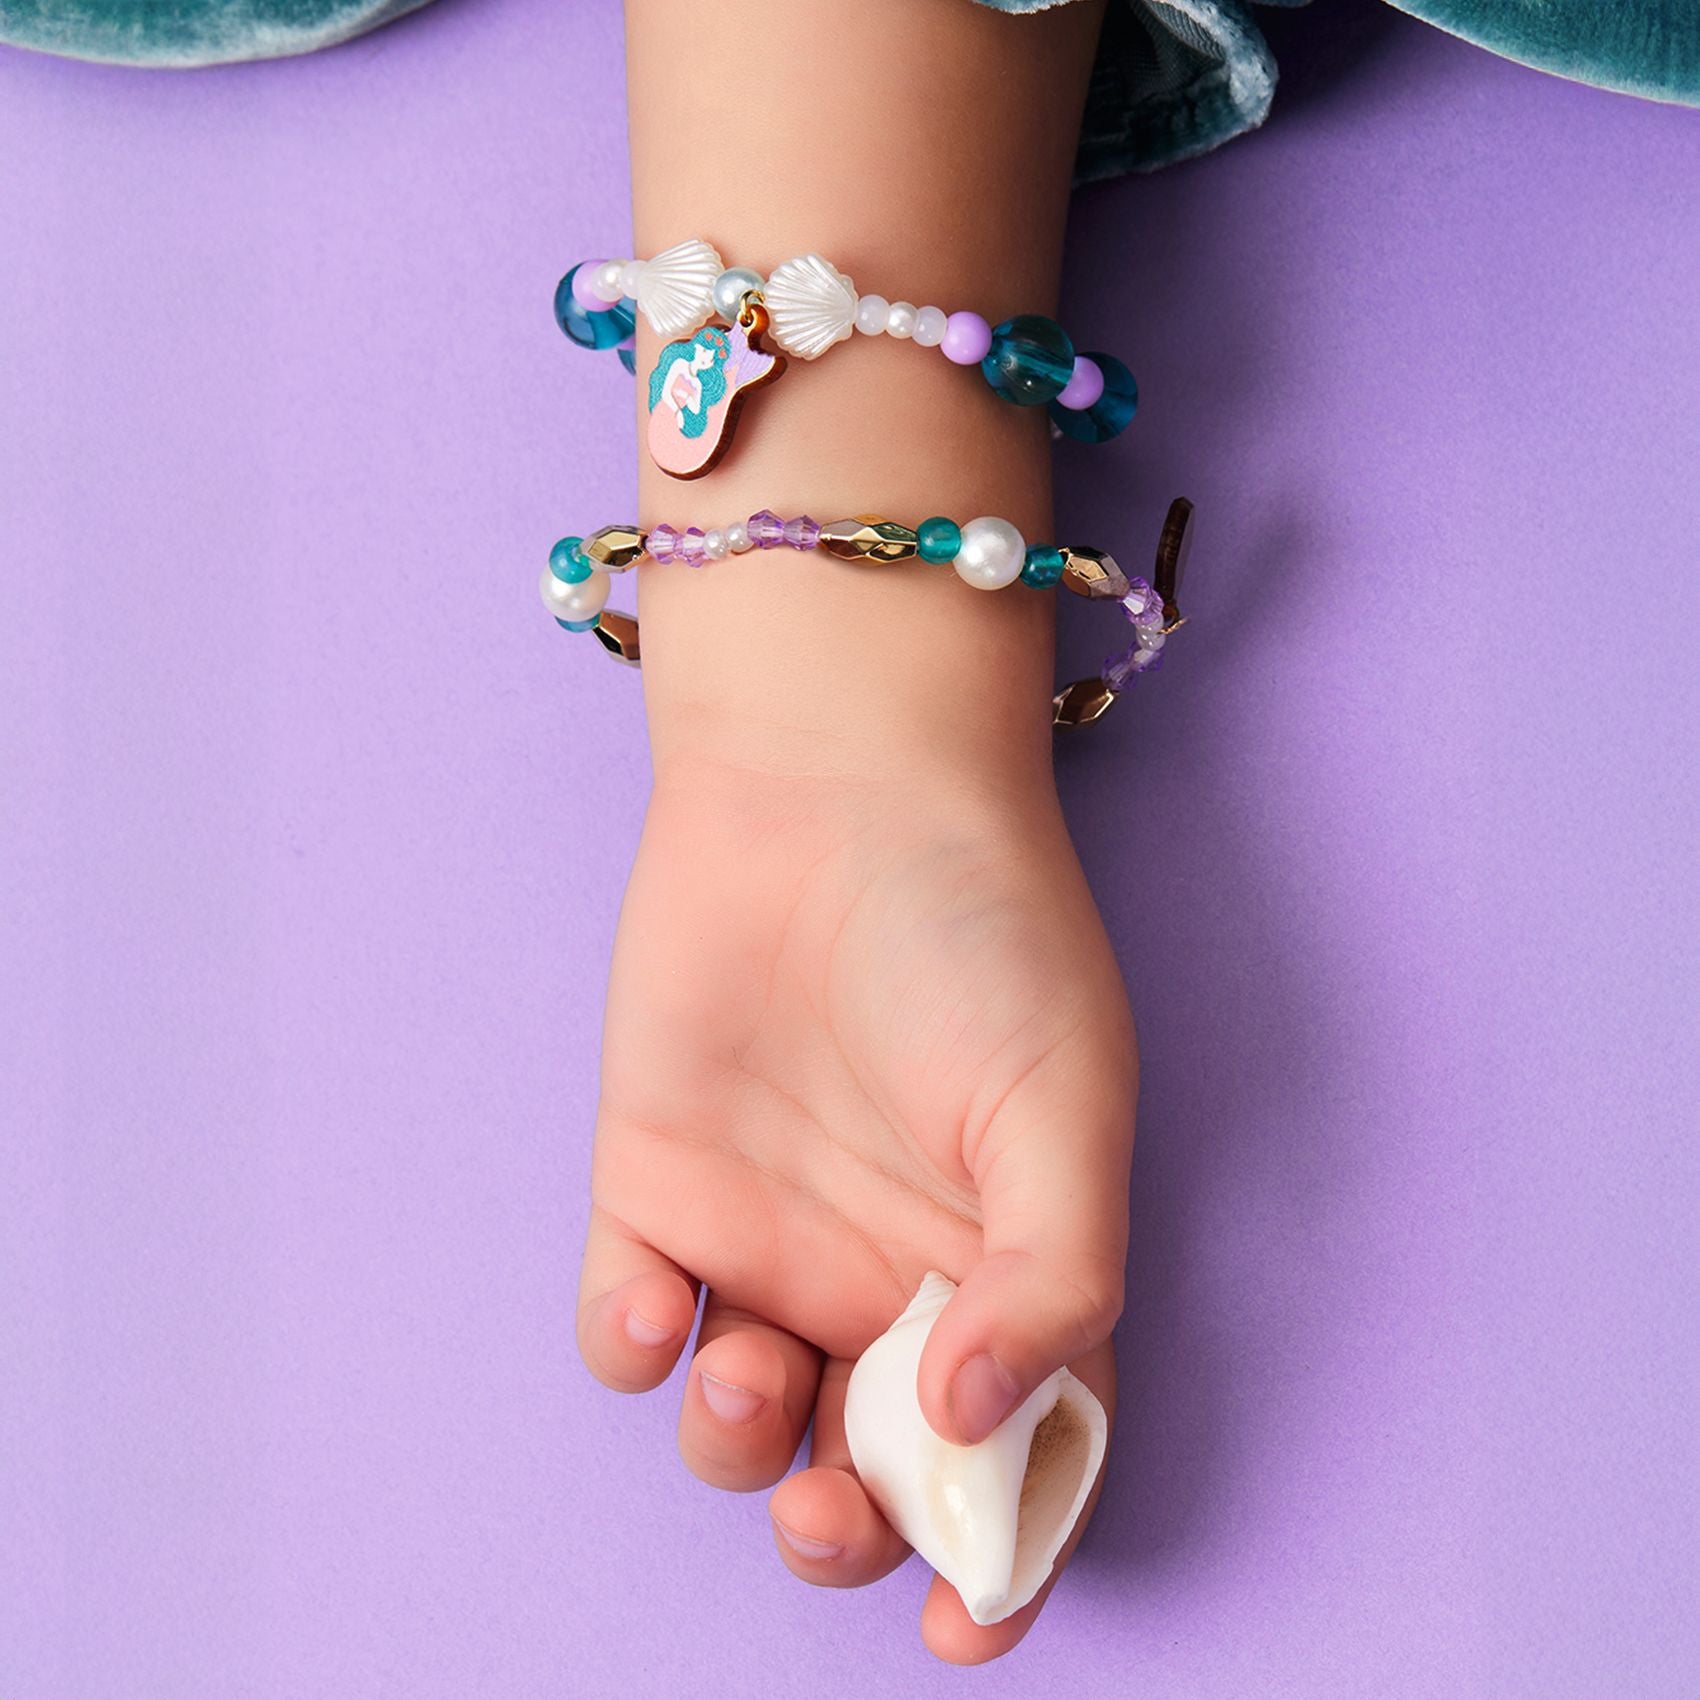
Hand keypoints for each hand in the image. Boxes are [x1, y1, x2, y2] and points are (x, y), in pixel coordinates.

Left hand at [575, 743, 1135, 1662]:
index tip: (971, 1626)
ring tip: (750, 1370)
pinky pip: (629, 1323)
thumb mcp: (1067, 1103)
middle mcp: (887, 1270)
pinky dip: (634, 1350)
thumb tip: (985, 1428)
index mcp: (1005, 1266)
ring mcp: (768, 1235)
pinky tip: (660, 1309)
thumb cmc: (979, 934)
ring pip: (741, 1419)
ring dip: (740, 1444)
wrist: (832, 789)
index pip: (1017, 1455)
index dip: (1001, 1560)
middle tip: (832, 1507)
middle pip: (867, 1468)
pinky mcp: (657, 1187)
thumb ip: (1056, 1277)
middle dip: (845, 1529)